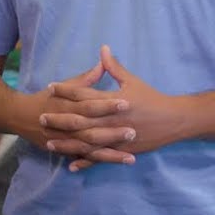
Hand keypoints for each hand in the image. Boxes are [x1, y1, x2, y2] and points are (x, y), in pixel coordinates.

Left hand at [41, 45, 175, 170]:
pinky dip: (86, 161)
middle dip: (60, 119)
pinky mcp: (121, 150)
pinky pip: (100, 157)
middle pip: (80, 119)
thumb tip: (102, 49)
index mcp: (112, 100)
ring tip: (49, 143)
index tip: (50, 87)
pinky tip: (71, 165)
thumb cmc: (151, 98)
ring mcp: (115, 137)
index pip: (84, 93)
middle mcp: (111, 119)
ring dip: (67, 143)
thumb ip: (114, 67)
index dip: (66, 90)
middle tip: (41, 117)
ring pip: (86, 142)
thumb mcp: (132, 81)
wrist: (173, 120)